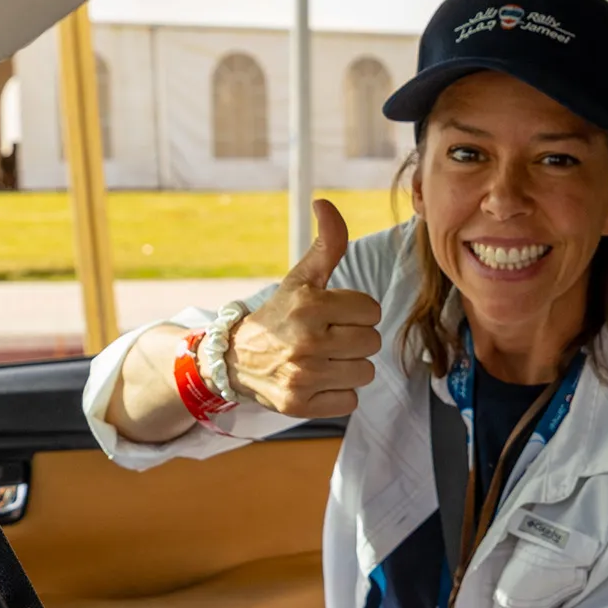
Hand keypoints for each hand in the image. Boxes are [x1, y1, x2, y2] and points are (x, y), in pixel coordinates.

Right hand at [225, 198, 383, 417]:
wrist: (235, 359)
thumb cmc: (279, 315)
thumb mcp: (301, 278)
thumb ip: (327, 243)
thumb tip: (324, 202)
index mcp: (310, 305)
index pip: (371, 311)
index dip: (356, 312)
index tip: (333, 315)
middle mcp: (306, 342)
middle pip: (372, 342)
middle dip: (354, 339)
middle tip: (328, 338)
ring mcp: (303, 377)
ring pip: (364, 373)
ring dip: (348, 366)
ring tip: (323, 359)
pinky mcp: (299, 405)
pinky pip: (349, 400)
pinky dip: (337, 393)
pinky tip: (317, 380)